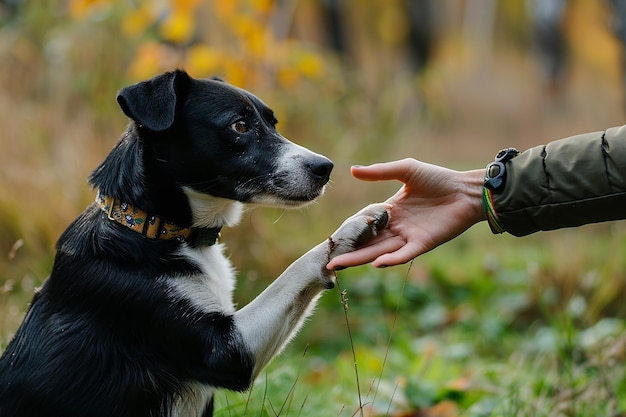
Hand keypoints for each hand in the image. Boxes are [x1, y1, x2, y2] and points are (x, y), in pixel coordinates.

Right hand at [326, 158, 485, 268]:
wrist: (466, 190)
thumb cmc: (438, 178)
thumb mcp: (406, 170)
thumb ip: (380, 172)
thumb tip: (352, 170)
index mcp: (390, 210)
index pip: (365, 224)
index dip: (350, 231)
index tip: (332, 240)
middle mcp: (397, 227)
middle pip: (368, 242)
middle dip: (349, 252)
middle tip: (329, 262)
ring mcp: (409, 237)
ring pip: (380, 250)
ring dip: (361, 258)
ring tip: (341, 265)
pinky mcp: (423, 243)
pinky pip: (404, 254)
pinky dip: (391, 259)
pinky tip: (376, 263)